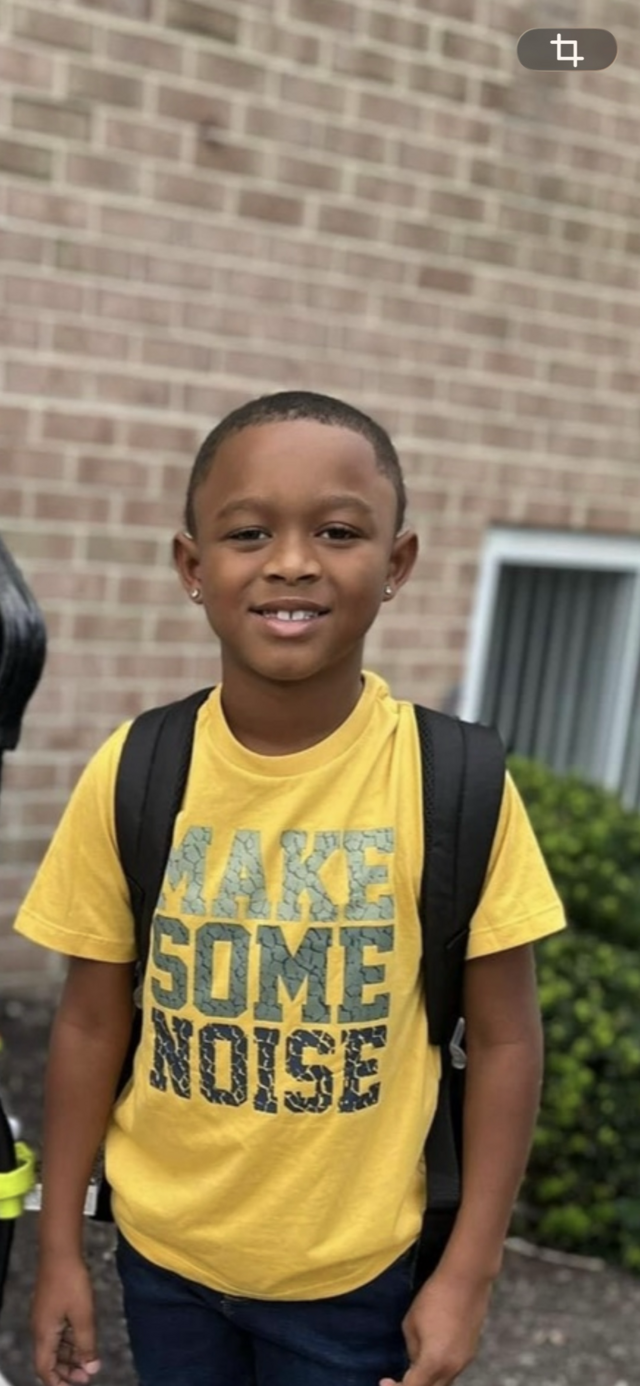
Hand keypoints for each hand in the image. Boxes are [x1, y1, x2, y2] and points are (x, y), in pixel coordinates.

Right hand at [32, 1253, 100, 1385]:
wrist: (61, 1252)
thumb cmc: (70, 1280)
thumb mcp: (83, 1316)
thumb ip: (86, 1344)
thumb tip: (91, 1369)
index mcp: (44, 1335)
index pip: (45, 1369)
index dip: (58, 1382)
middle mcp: (41, 1329)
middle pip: (50, 1360)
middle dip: (67, 1370)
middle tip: (87, 1375)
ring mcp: (45, 1318)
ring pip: (56, 1346)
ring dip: (71, 1355)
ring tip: (89, 1359)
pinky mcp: (51, 1307)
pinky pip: (59, 1332)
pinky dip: (70, 1340)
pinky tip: (84, 1339)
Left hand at [379, 1267, 492, 1385]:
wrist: (465, 1281)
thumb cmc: (433, 1298)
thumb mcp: (411, 1324)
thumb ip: (412, 1350)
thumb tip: (415, 1360)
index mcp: (433, 1363)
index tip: (384, 1380)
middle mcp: (451, 1369)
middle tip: (400, 1378)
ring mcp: (464, 1362)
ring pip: (443, 1382)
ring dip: (428, 1380)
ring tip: (415, 1367)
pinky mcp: (471, 1353)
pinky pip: (452, 1371)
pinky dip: (440, 1370)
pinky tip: (432, 1356)